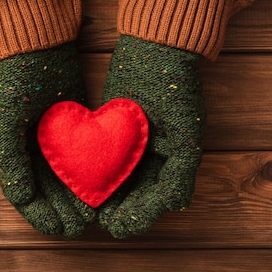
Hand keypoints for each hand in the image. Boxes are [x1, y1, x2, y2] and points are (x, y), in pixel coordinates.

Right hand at [0, 43, 95, 237]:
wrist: (37, 44)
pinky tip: (104, 185)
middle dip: (64, 210)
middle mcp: (32, 151)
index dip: (40, 215)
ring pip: (67, 178)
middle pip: (49, 191)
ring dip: (78, 197)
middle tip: (82, 224)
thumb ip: (11, 162)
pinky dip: (90, 173)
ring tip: (93, 212)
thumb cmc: (14, 82)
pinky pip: (83, 156)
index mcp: (12, 152)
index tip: (58, 228)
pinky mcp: (75, 127)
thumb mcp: (5, 122)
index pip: (24, 195)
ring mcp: (54, 140)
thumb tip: (20, 199)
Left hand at [98, 35, 205, 237]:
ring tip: (92, 210)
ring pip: (124, 183)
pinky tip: (85, 182)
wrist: (156, 47)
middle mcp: (160, 158)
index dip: (142, 215)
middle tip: (103, 222)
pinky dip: (100, 175)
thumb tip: (177, 205)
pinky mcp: (119, 134)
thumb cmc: (175, 86)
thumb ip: (183, 170)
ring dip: (110, 198)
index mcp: (179, 160)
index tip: (120, 224)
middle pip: (141, 196)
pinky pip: (110, 162)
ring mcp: (139, 147)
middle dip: (124, 211)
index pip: (162, 200)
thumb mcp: (186, 130)